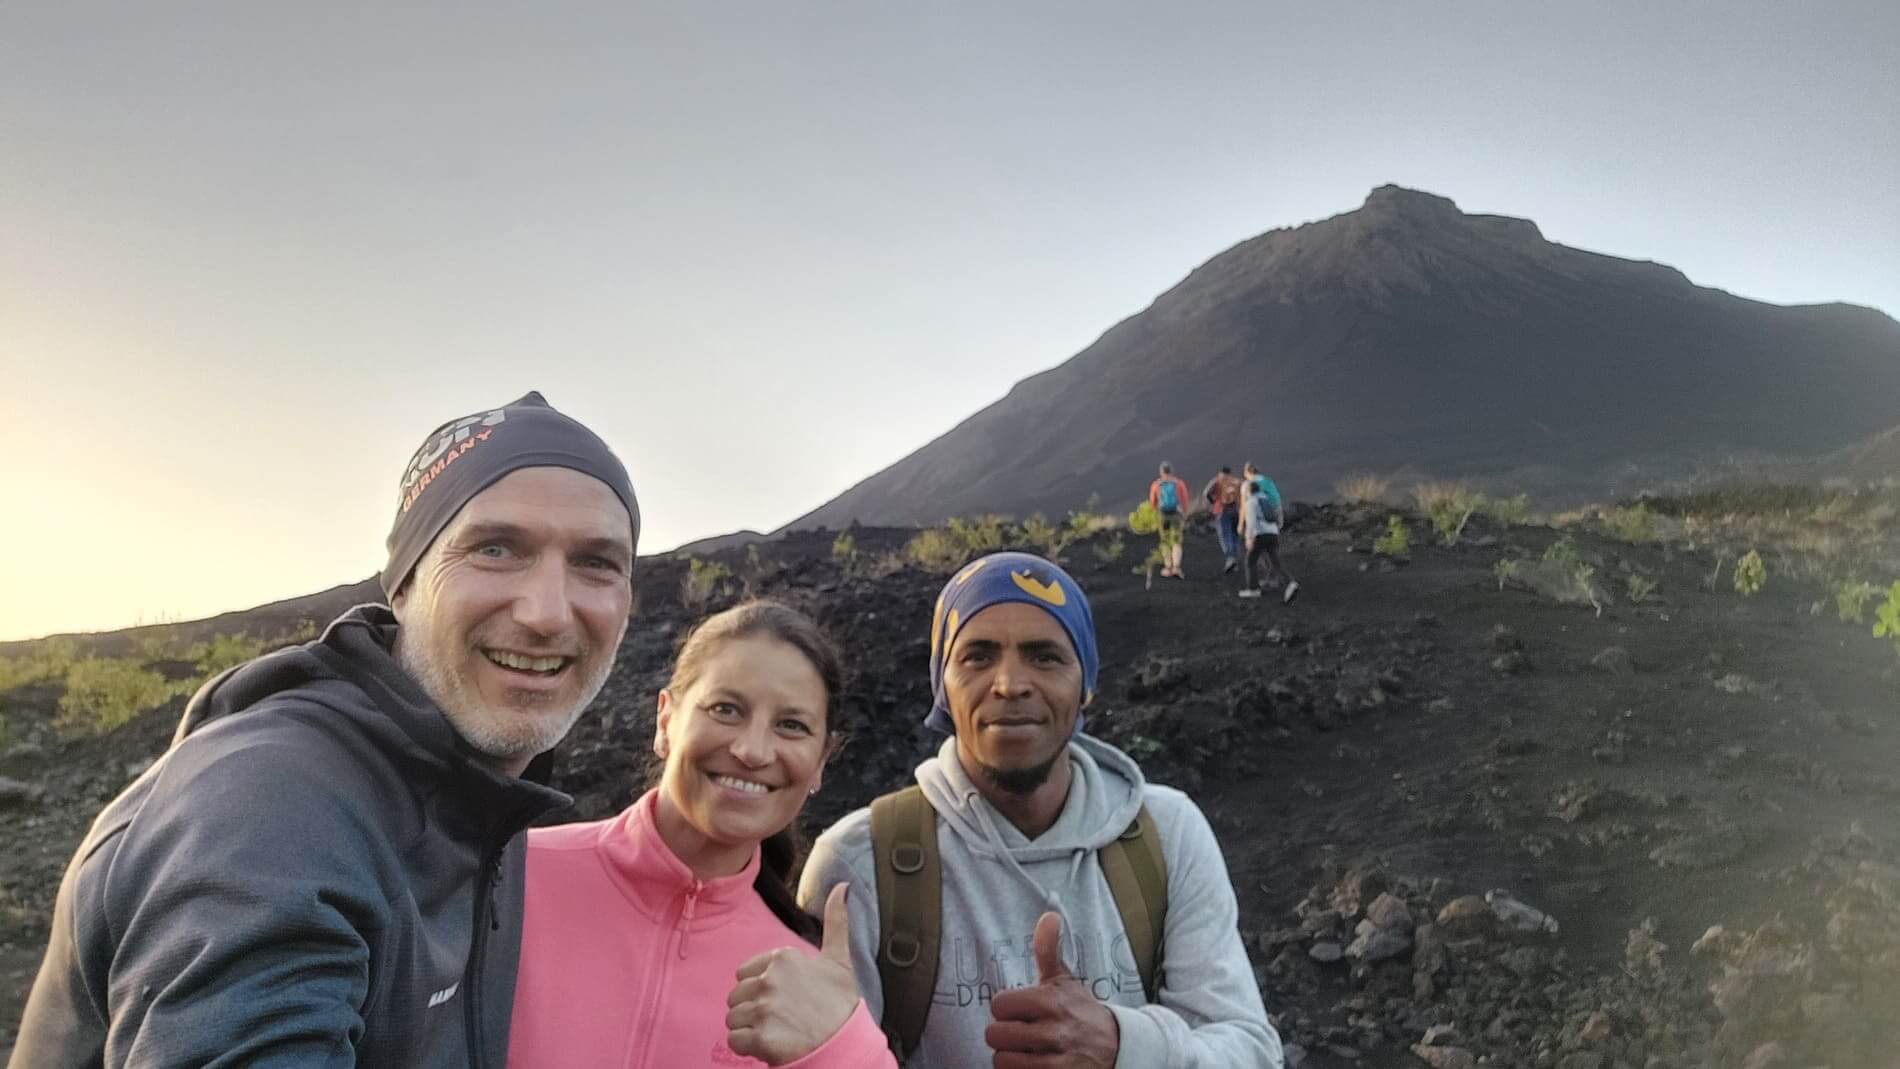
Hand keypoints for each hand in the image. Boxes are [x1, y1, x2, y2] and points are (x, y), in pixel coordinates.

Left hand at [726, 883, 861, 1065]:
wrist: (846, 1046)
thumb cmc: (842, 1005)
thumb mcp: (839, 960)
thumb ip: (836, 921)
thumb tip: (844, 886)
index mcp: (784, 957)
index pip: (744, 974)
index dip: (761, 990)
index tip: (783, 1000)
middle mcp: (770, 979)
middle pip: (736, 996)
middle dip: (752, 1010)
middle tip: (779, 1019)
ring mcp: (764, 1008)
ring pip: (733, 1018)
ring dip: (749, 1029)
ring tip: (776, 1031)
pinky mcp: (760, 1037)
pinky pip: (734, 1040)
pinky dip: (748, 1047)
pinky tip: (769, 1045)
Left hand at [985, 912, 1119, 1067]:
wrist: (1117, 1047)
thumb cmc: (1081, 1011)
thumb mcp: (1065, 980)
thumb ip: (1048, 950)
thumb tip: (1049, 915)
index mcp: (1052, 1001)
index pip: (1000, 1004)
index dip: (1004, 1008)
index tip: (1016, 1010)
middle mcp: (1055, 1030)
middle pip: (995, 1034)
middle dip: (1002, 1033)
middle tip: (1016, 1031)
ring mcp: (1057, 1059)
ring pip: (1003, 1060)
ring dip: (1008, 1056)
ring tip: (1022, 1049)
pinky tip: (1030, 1062)